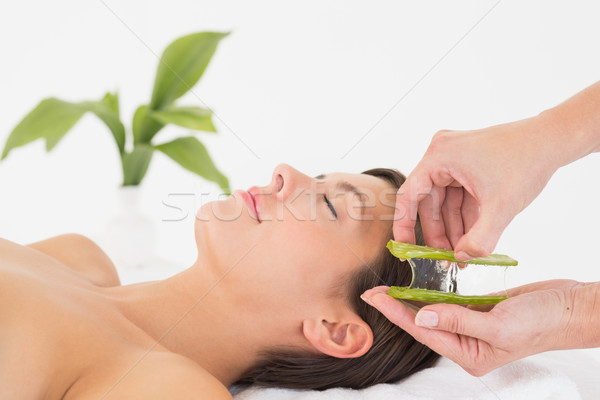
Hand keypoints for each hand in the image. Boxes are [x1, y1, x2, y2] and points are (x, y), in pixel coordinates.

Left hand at [361, 280, 579, 375]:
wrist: (570, 309)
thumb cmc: (541, 323)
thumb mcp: (498, 326)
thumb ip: (458, 320)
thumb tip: (421, 316)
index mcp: (470, 354)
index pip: (424, 331)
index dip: (397, 313)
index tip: (376, 298)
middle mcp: (468, 342)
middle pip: (424, 322)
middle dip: (398, 307)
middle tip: (374, 291)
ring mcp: (474, 325)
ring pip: (436, 310)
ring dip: (414, 298)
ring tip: (391, 286)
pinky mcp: (481, 309)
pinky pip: (452, 300)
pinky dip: (436, 291)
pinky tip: (421, 283)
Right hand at [393, 116, 559, 259]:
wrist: (553, 140)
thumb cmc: (527, 161)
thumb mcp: (501, 208)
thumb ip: (479, 239)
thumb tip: (462, 258)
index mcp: (439, 156)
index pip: (409, 196)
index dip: (404, 225)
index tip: (404, 248)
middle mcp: (441, 153)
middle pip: (429, 202)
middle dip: (439, 233)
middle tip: (445, 259)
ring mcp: (454, 157)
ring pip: (445, 202)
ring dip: (453, 228)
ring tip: (462, 254)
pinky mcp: (467, 163)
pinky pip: (458, 195)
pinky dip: (464, 216)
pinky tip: (471, 237)